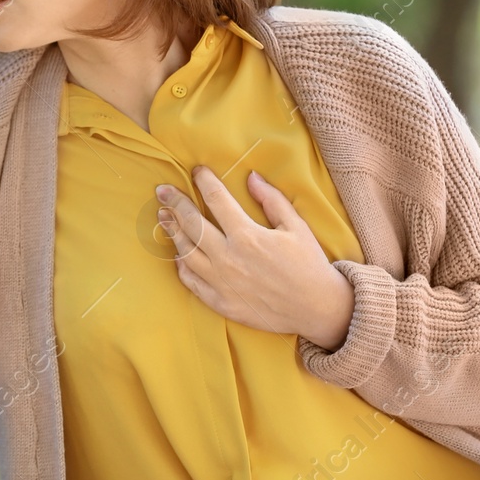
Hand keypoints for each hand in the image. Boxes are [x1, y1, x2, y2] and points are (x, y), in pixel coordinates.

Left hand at [155, 167, 353, 349]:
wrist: (316, 309)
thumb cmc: (308, 264)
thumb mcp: (296, 226)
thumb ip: (271, 200)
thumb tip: (251, 177)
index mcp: (248, 236)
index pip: (216, 199)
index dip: (204, 181)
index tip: (197, 171)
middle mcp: (229, 258)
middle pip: (192, 224)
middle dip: (174, 203)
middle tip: (162, 190)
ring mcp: (221, 282)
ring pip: (186, 252)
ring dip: (172, 232)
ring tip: (163, 217)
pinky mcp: (220, 302)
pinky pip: (191, 281)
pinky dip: (181, 265)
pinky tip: (178, 253)